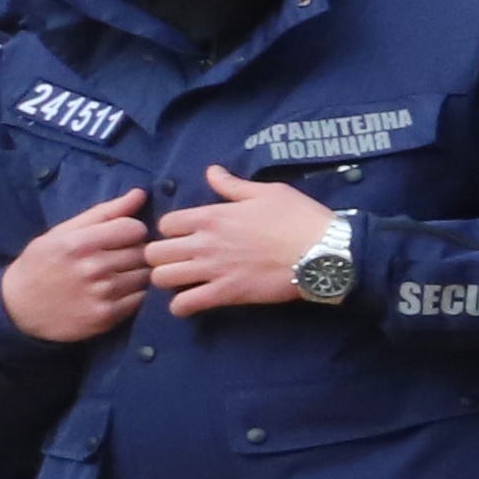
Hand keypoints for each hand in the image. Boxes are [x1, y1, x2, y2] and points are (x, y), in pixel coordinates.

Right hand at [0, 191, 150, 344]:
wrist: (17, 308)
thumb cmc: (42, 263)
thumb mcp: (62, 232)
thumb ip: (104, 213)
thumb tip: (140, 193)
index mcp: (80, 243)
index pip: (135, 228)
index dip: (131, 231)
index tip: (120, 237)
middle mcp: (93, 268)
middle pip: (142, 252)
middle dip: (135, 252)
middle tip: (118, 258)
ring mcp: (101, 294)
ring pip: (145, 276)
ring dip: (136, 274)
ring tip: (116, 275)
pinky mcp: (107, 317)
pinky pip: (140, 299)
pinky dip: (134, 294)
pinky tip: (115, 292)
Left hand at [143, 165, 335, 308]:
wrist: (324, 252)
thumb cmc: (299, 218)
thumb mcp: (268, 192)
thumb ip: (233, 185)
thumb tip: (211, 171)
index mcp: (211, 216)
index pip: (164, 224)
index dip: (170, 231)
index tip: (184, 236)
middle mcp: (204, 243)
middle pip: (155, 252)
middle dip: (161, 256)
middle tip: (177, 261)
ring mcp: (213, 270)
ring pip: (162, 278)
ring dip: (167, 281)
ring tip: (182, 282)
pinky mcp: (226, 294)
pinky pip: (184, 305)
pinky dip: (181, 306)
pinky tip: (191, 302)